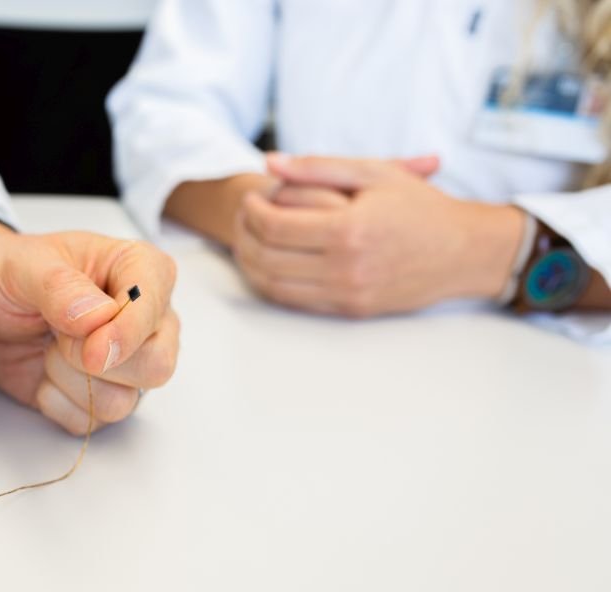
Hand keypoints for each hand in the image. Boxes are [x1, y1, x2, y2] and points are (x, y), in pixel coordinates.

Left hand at [0, 222, 178, 434]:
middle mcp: (145, 319)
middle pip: (156, 365)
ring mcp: (129, 362)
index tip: (91, 347)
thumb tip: (99, 318)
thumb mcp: (23, 264)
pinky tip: (44, 374)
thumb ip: (61, 287)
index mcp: (140, 268)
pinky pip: (93, 421)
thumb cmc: (11, 270)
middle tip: (58, 339)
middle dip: (97, 363)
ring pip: (124, 401)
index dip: (127, 332)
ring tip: (47, 349)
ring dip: (72, 382)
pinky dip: (58, 403)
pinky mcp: (103, 396)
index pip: (156, 307)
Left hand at [232, 154, 524, 316]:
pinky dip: (271, 283)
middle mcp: (346, 268)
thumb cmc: (420, 206)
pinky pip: (294, 301)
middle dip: (245, 236)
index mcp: (349, 230)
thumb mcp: (374, 172)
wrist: (464, 252)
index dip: (252, 212)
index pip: (275, 226)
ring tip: (251, 239)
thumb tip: (270, 162)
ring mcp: (348, 294)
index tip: (250, 198)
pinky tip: (270, 262)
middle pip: (267, 258)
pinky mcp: (351, 310)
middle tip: (244, 219)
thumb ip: (318, 167)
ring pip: (274, 286)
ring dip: (251, 263)